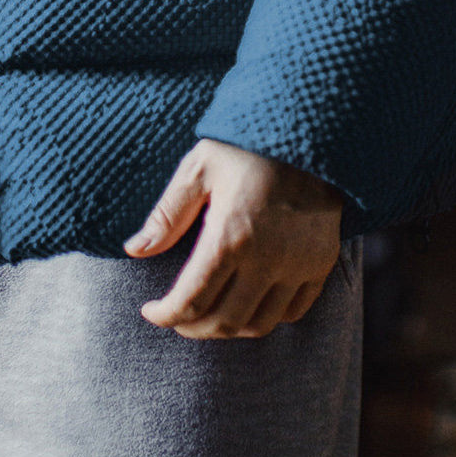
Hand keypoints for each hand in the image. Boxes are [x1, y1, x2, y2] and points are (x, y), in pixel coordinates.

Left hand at [123, 137, 344, 338]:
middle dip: (191, 327)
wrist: (308, 128)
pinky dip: (267, 318)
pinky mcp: (321, 263)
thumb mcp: (199, 167)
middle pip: (223, 322)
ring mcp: (298, 264)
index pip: (191, 300)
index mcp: (230, 235)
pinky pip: (294, 312)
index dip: (165, 315)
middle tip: (176, 316)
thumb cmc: (245, 144)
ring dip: (227, 328)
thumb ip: (168, 213)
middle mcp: (267, 259)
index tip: (151, 311)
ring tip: (208, 314)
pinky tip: (248, 303)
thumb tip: (134, 250)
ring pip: (259, 324)